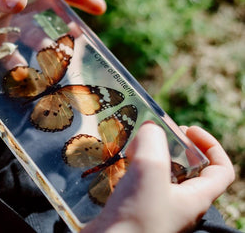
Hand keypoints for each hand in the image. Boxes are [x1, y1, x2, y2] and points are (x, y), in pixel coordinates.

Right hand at [83, 124, 234, 232]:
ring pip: (163, 173)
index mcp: (196, 197)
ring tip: (136, 144)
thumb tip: (149, 130)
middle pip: (190, 167)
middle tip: (158, 133)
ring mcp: (158, 205)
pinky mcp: (138, 206)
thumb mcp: (150, 168)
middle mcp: (180, 203)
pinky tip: (121, 161)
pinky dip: (135, 166)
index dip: (211, 145)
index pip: (221, 170)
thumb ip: (152, 140)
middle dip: (176, 146)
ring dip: (152, 154)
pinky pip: (142, 180)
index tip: (189, 129)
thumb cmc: (136, 214)